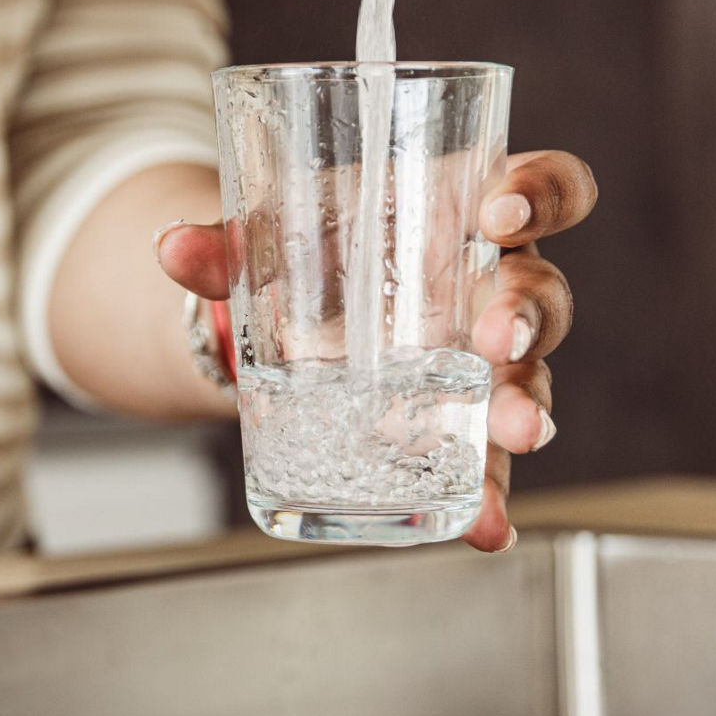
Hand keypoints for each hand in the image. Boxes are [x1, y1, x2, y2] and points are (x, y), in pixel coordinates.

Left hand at [156, 150, 597, 553]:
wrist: (292, 312)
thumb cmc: (316, 247)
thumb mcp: (273, 237)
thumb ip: (224, 243)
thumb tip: (172, 247)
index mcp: (468, 210)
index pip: (543, 186)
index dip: (542, 193)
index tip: (500, 210)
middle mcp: (493, 285)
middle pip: (543, 292)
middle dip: (528, 316)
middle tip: (496, 339)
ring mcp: (484, 362)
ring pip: (531, 379)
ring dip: (527, 409)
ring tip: (515, 437)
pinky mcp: (459, 426)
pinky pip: (488, 464)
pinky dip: (491, 498)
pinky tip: (487, 529)